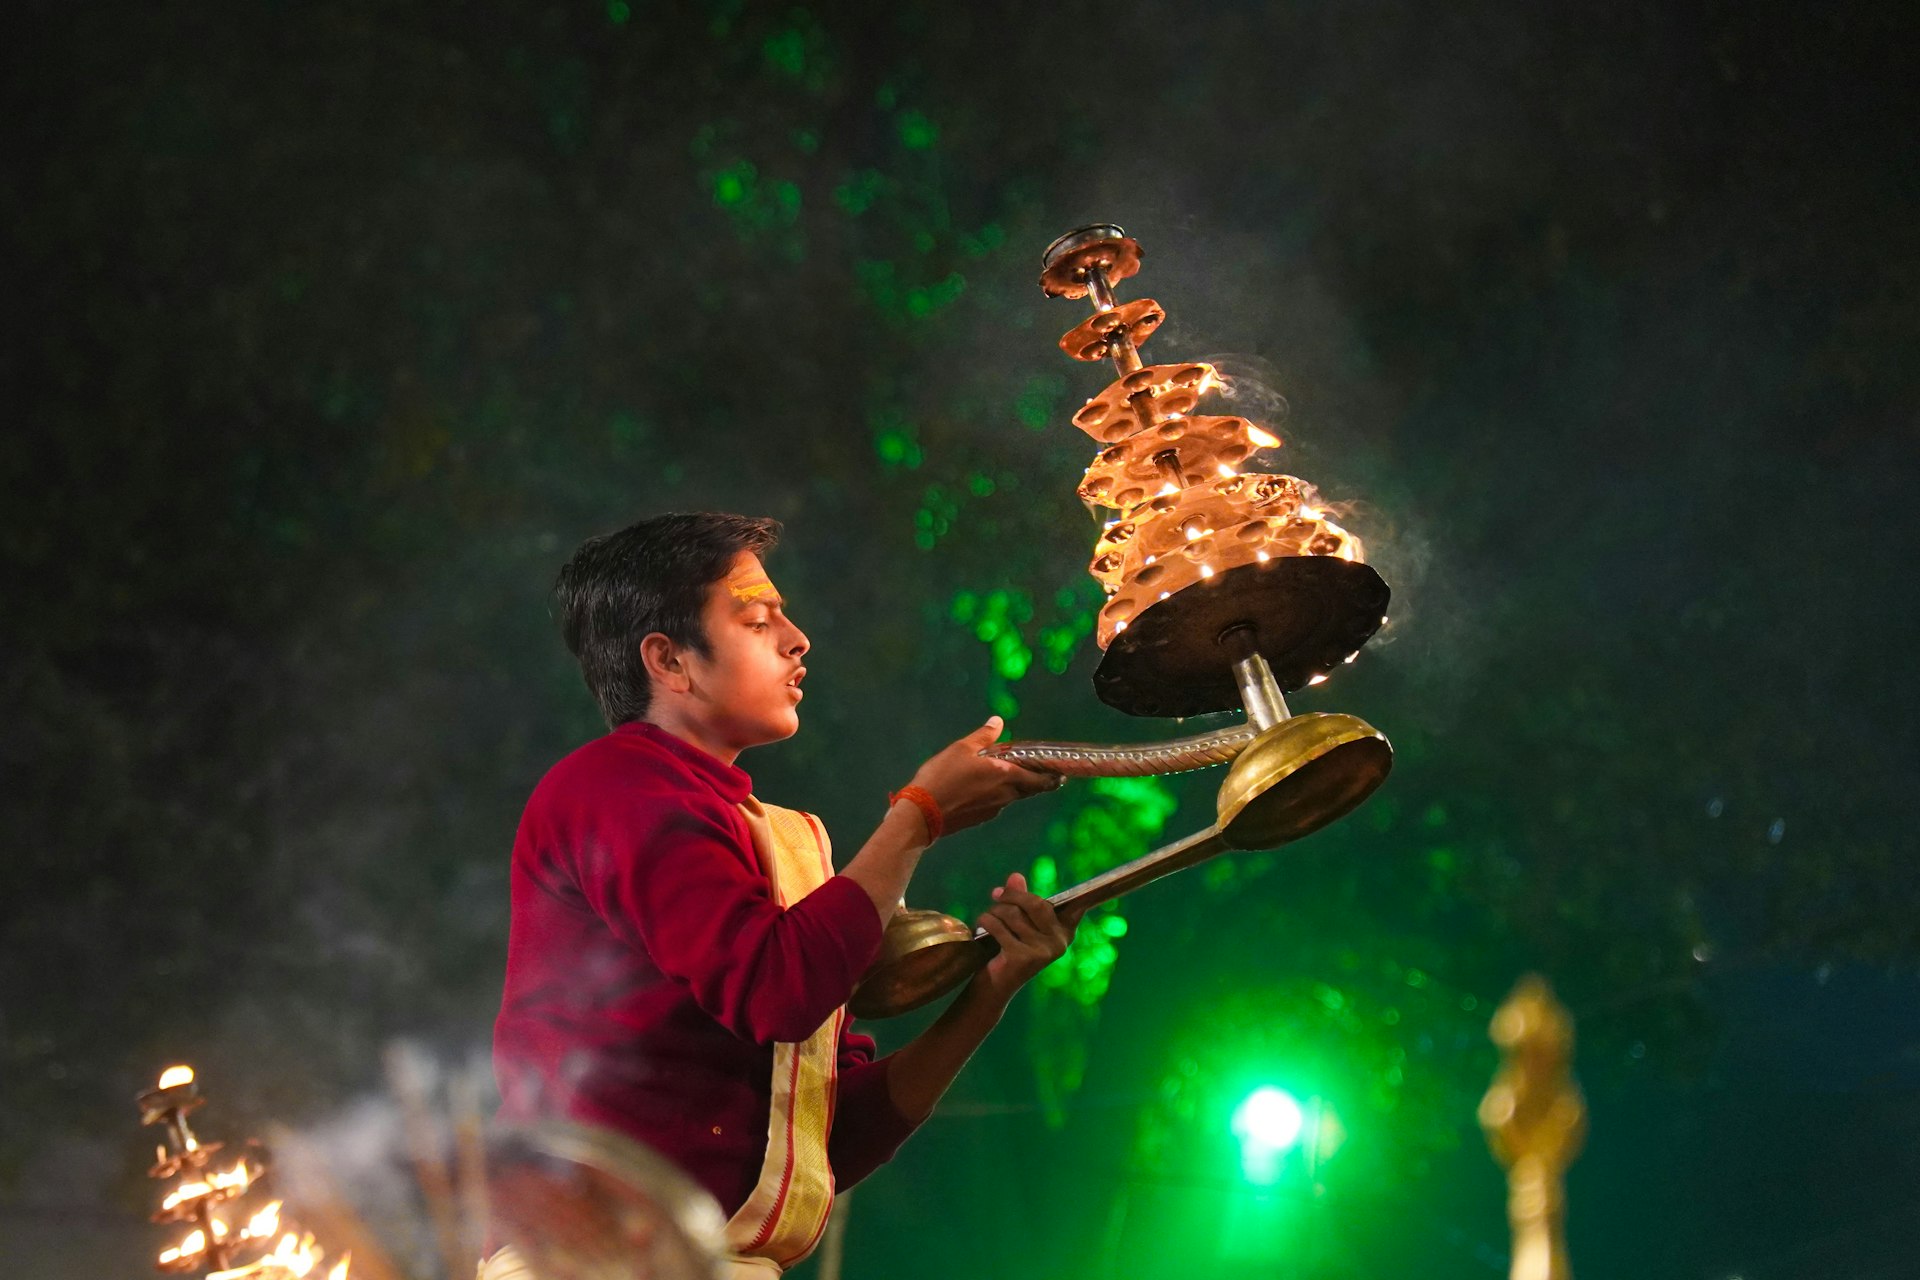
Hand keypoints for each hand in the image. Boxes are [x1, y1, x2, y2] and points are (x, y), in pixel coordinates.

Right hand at [908, 716, 1061, 836]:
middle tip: (1042, 774)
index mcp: (1006, 776)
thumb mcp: (962, 748)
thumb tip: (998, 722)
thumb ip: (983, 736)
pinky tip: (981, 789)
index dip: (1052, 778)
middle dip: (1037, 782)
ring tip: (1006, 776)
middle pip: (1029, 790)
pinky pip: (995, 804)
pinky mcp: (979, 819)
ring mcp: (993, 810)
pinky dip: (995, 795)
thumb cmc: (943, 776)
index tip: (1061, 775)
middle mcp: (1005, 795)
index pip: (1040, 780)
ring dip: (1014, 787)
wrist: (922, 814)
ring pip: (1011, 797)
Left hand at [973, 872, 1079, 1000]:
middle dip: (1012, 896)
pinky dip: (986, 922)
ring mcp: (1043, 952)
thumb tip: (1016, 876)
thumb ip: (1021, 898)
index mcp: (1066, 931)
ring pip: (1013, 915)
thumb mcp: (1019, 921)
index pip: (1075, 905)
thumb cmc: (1010, 948)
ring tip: (988, 917)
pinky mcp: (1023, 958)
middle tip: (996, 895)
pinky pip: (999, 927)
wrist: (996, 985)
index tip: (1074, 888)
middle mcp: (1059, 942)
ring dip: (994, 911)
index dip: (1079, 894)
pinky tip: (983, 925)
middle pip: (1036, 903)